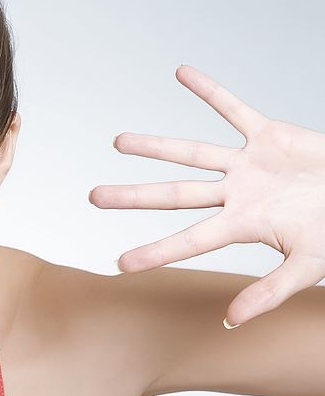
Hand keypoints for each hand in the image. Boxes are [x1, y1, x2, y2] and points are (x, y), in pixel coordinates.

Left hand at [89, 65, 324, 326]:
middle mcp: (236, 194)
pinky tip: (182, 73)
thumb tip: (229, 322)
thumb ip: (269, 293)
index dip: (157, 253)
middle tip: (92, 198)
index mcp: (243, 226)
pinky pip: (234, 109)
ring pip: (192, 153)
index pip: (190, 242)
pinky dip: (211, 92)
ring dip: (156, 147)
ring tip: (118, 142)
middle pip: (175, 194)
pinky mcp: (268, 135)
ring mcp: (248, 164)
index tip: (119, 265)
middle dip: (134, 197)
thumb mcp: (308, 267)